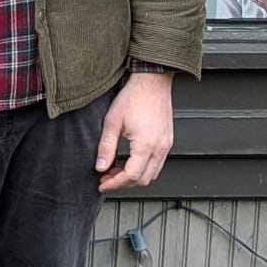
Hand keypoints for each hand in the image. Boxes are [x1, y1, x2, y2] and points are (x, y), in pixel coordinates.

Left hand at [96, 72, 173, 193]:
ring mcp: (166, 145)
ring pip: (152, 174)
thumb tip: (100, 167)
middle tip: (106, 179)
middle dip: (123, 184)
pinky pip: (157, 164)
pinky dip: (142, 169)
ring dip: (133, 178)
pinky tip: (127, 162)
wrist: (152, 81)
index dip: (115, 184)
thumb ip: (106, 147)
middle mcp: (160, 148)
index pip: (132, 176)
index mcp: (146, 144)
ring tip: (114, 171)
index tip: (102, 184)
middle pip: (144, 180)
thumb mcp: (112, 122)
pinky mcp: (167, 141)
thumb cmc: (134, 97)